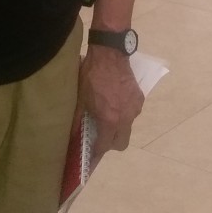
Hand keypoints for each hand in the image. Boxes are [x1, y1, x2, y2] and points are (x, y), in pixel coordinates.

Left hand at [78, 46, 143, 160]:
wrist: (110, 53)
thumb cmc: (92, 75)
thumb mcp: (80, 98)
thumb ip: (77, 120)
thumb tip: (73, 136)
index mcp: (110, 119)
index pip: (104, 146)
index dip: (95, 154)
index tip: (89, 159)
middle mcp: (126, 117)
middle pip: (120, 143)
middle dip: (109, 145)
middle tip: (98, 137)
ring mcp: (135, 108)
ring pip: (127, 128)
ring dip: (117, 128)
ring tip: (106, 116)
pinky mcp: (139, 98)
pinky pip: (131, 114)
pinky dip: (123, 114)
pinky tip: (114, 103)